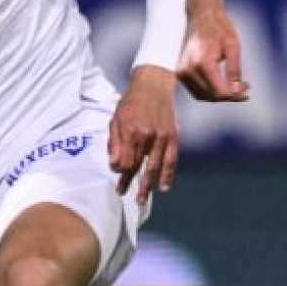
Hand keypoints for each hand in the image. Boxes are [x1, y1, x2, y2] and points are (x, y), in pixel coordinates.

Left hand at [109, 65, 178, 200]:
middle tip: (125, 195)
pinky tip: (164, 187)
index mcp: (130, 132)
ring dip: (148, 186)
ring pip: (153, 167)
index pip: (125, 162)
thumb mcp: (116, 120)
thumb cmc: (131, 102)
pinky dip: (168, 175)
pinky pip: (171, 160)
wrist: (153, 85)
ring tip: (142, 200)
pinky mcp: (172, 137)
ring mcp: (161, 137)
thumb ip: (114, 143)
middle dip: (130, 183)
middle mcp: (147, 137)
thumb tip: (114, 166)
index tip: (118, 179)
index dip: (120, 173)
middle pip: (137, 167)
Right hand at [177, 7, 250, 101]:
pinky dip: (210, 92)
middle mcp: (188, 70)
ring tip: (236, 88)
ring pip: (203, 96)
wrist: (201, 17)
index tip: (246, 90)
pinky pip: (196, 90)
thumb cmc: (218, 28)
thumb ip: (234, 69)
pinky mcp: (181, 73)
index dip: (234, 94)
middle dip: (229, 96)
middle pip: (211, 95)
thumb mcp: (233, 46)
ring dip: (220, 96)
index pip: (219, 91)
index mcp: (202, 63)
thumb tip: (237, 90)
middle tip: (245, 89)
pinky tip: (223, 86)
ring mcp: (182, 72)